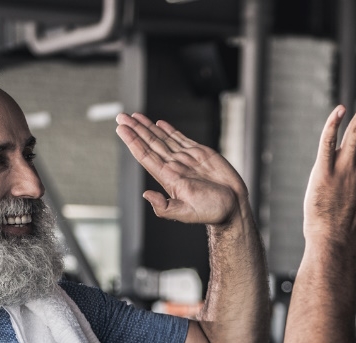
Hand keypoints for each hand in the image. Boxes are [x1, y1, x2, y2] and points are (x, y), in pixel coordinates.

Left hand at [115, 113, 248, 225]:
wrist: (233, 206)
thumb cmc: (212, 211)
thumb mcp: (186, 212)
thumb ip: (165, 207)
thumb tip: (146, 195)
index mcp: (169, 178)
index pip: (146, 155)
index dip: (133, 141)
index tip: (122, 129)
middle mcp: (175, 166)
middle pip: (151, 144)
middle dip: (135, 130)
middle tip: (121, 117)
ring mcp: (186, 159)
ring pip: (163, 139)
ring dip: (148, 127)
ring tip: (134, 116)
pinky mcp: (200, 154)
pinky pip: (181, 138)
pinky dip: (169, 130)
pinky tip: (159, 124)